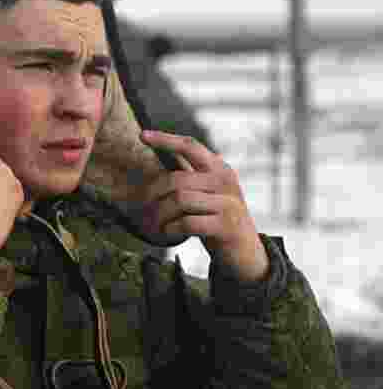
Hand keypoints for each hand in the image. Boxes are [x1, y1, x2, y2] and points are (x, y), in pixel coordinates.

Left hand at [138, 130, 268, 282]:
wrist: (246, 252)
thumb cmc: (218, 218)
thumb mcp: (207, 192)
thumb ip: (191, 174)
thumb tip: (166, 152)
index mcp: (219, 168)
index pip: (190, 146)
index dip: (165, 140)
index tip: (142, 135)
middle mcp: (225, 181)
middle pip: (176, 178)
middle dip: (153, 194)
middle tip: (143, 209)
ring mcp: (228, 203)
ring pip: (179, 199)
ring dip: (160, 214)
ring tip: (154, 224)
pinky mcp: (226, 226)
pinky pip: (187, 222)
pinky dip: (171, 228)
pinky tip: (168, 233)